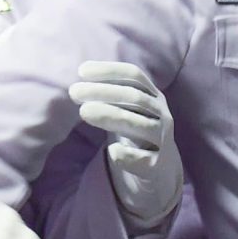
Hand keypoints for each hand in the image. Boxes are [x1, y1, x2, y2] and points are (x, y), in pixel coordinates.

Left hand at [70, 61, 181, 231]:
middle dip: (103, 92)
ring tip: (84, 112)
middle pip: (136, 98)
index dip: (109, 70)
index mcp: (154, 97)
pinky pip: (144, 160)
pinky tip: (112, 151)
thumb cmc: (136, 132)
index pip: (134, 76)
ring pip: (141, 126)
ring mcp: (163, 140)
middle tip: (74, 91)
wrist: (160, 167)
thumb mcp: (129, 110)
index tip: (82, 71)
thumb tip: (78, 85)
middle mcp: (162, 115)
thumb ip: (110, 97)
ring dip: (112, 116)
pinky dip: (128, 155)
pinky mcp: (157, 166)